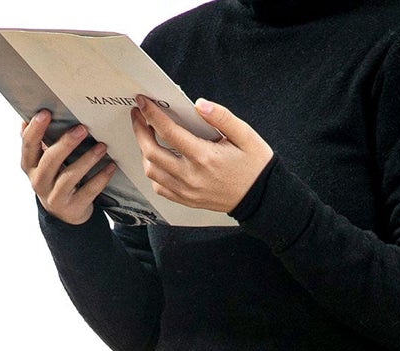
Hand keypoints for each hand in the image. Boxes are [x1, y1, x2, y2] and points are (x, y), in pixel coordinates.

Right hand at [20, 108, 117, 224]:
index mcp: (29, 166)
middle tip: (82, 128)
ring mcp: (56, 197)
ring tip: (102, 146)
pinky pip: (89, 191)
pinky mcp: (73, 207)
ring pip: (70, 176)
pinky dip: (101, 178)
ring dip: (87, 159)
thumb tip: (26, 118)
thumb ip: (36, 143)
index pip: (28, 145)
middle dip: (66, 143)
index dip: (35, 129)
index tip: (46, 113)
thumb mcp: (41, 163)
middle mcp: (39, 182)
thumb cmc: (53, 179)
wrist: (62, 215)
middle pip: (50, 160)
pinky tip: (110, 166)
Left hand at [130, 94, 273, 214]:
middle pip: (151, 152)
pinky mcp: (187, 200)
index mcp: (204, 157)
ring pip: (151, 171)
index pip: (168, 132)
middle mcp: (191, 176)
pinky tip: (156, 159)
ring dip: (144, 151)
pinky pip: (160, 188)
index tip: (143, 101)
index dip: (151, 113)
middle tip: (138, 115)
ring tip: (146, 135)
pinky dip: (153, 172)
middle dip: (140, 130)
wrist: (261, 198)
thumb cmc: (254, 165)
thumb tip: (199, 103)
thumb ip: (222, 117)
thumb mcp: (245, 135)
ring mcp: (187, 191)